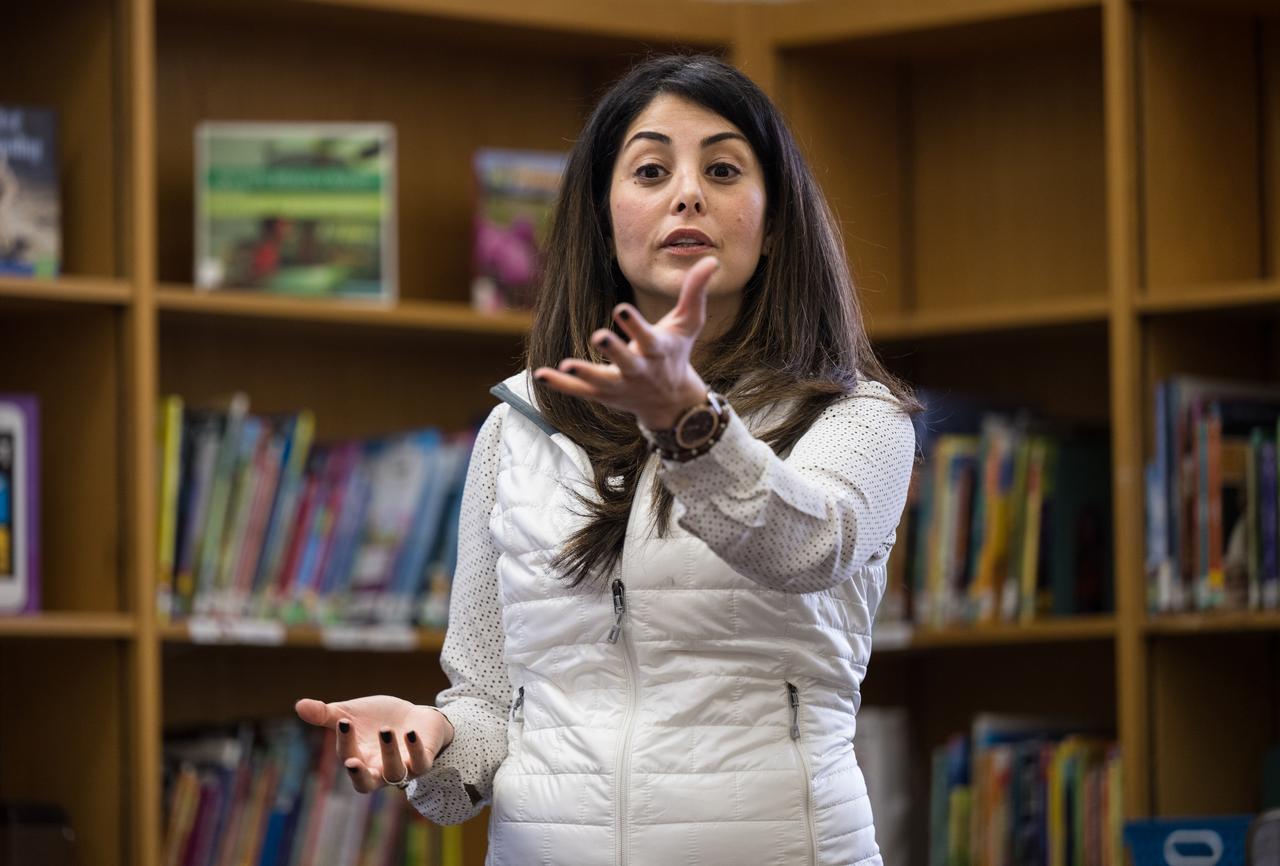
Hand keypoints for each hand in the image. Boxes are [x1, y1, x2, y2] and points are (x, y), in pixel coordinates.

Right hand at [294, 694, 453, 792]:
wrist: (416, 717)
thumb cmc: (378, 719)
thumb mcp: (350, 714)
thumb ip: (326, 715)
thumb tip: (298, 705)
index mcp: (359, 760)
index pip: (348, 757)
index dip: (345, 742)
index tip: (344, 721)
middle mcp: (379, 770)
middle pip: (366, 783)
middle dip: (359, 776)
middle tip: (351, 761)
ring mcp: (403, 768)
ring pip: (395, 773)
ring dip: (389, 753)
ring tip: (385, 730)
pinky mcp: (423, 761)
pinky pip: (421, 764)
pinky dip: (416, 751)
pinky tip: (411, 733)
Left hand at [534, 256, 719, 428]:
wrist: (671, 403)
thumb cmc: (677, 354)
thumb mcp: (689, 324)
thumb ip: (695, 292)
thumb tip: (711, 260)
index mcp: (658, 350)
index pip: (647, 337)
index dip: (635, 325)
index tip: (620, 310)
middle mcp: (639, 370)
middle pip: (627, 362)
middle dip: (614, 352)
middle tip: (598, 337)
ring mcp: (620, 386)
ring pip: (601, 382)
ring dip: (584, 374)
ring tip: (567, 364)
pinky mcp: (603, 395)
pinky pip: (579, 392)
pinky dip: (561, 385)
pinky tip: (542, 373)